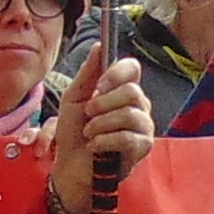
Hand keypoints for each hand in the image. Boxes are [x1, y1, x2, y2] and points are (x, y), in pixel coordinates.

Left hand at [48, 54, 155, 213]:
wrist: (70, 168)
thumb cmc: (74, 133)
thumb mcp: (74, 99)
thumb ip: (87, 73)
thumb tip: (99, 45)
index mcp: (123, 90)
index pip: (132, 68)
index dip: (116, 73)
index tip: (98, 86)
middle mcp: (138, 106)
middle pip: (131, 91)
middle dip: (102, 104)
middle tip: (88, 116)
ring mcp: (144, 127)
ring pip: (129, 114)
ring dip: (100, 125)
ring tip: (90, 133)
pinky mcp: (143, 147)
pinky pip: (128, 137)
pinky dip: (104, 141)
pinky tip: (95, 146)